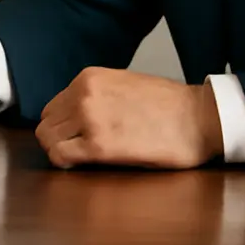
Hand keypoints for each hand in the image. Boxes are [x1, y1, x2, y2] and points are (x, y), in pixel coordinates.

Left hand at [35, 68, 223, 169]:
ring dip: (60, 151)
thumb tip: (77, 114)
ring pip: (48, 139)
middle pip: (46, 123)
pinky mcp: (100, 145)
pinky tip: (82, 166)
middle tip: (76, 152)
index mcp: (89, 78)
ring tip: (83, 159)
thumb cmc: (168, 105)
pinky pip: (61, 156)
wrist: (198, 116)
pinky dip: (64, 163)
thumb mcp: (123, 85)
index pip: (53, 106)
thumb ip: (96, 95)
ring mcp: (90, 118)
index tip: (74, 137)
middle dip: (57, 139)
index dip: (61, 125)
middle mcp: (84, 94)